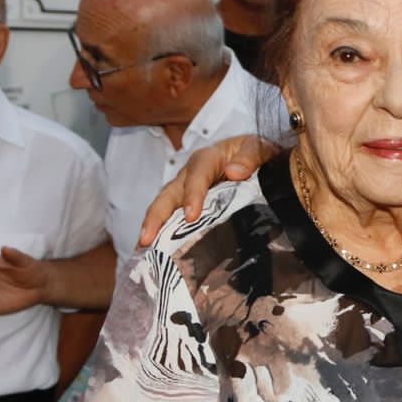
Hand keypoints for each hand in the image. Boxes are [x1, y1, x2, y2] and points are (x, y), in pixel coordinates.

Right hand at [137, 135, 278, 247]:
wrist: (253, 157)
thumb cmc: (253, 152)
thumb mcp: (257, 148)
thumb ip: (250, 157)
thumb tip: (234, 172)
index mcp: (208, 159)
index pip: (197, 175)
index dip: (192, 195)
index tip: (191, 216)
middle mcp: (190, 175)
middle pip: (169, 194)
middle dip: (156, 217)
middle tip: (146, 239)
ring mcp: (185, 191)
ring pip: (165, 208)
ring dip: (153, 229)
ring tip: (143, 250)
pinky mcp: (186, 204)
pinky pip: (172, 219)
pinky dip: (163, 235)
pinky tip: (156, 253)